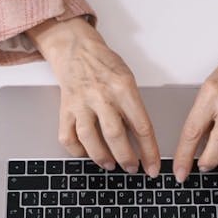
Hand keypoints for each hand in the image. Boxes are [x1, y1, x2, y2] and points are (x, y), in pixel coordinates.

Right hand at [28, 17, 159, 174]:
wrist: (76, 49)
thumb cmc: (105, 66)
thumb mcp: (128, 81)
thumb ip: (134, 109)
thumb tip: (141, 143)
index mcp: (123, 88)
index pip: (141, 126)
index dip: (149, 152)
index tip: (152, 167)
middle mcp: (101, 95)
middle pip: (115, 135)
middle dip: (126, 158)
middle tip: (132, 168)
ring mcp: (81, 103)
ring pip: (90, 138)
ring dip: (101, 157)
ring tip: (110, 164)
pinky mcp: (65, 109)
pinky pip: (68, 137)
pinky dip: (77, 151)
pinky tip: (86, 153)